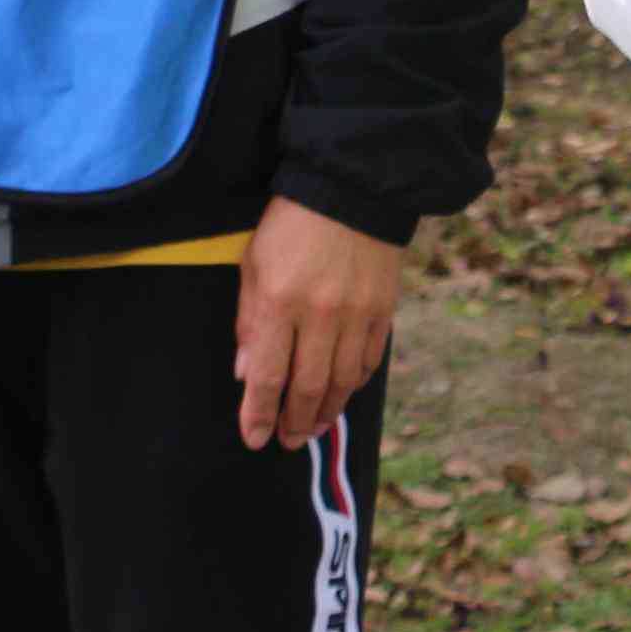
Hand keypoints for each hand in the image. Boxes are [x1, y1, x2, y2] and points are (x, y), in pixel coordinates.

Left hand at [235, 197, 403, 451]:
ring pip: (342, 381)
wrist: (352, 190)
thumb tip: (248, 374)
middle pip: (307, 387)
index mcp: (280, 301)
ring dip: (326, 411)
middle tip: (288, 441)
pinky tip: (341, 394)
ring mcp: (356, 314)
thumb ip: (249, 322)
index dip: (260, 414)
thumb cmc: (291, 225)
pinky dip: (354, 384)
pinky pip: (368, 361)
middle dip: (294, 422)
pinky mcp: (383, 310)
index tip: (255, 437)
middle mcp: (320, 314)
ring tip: (313, 427)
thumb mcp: (254, 265)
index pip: (268, 375)